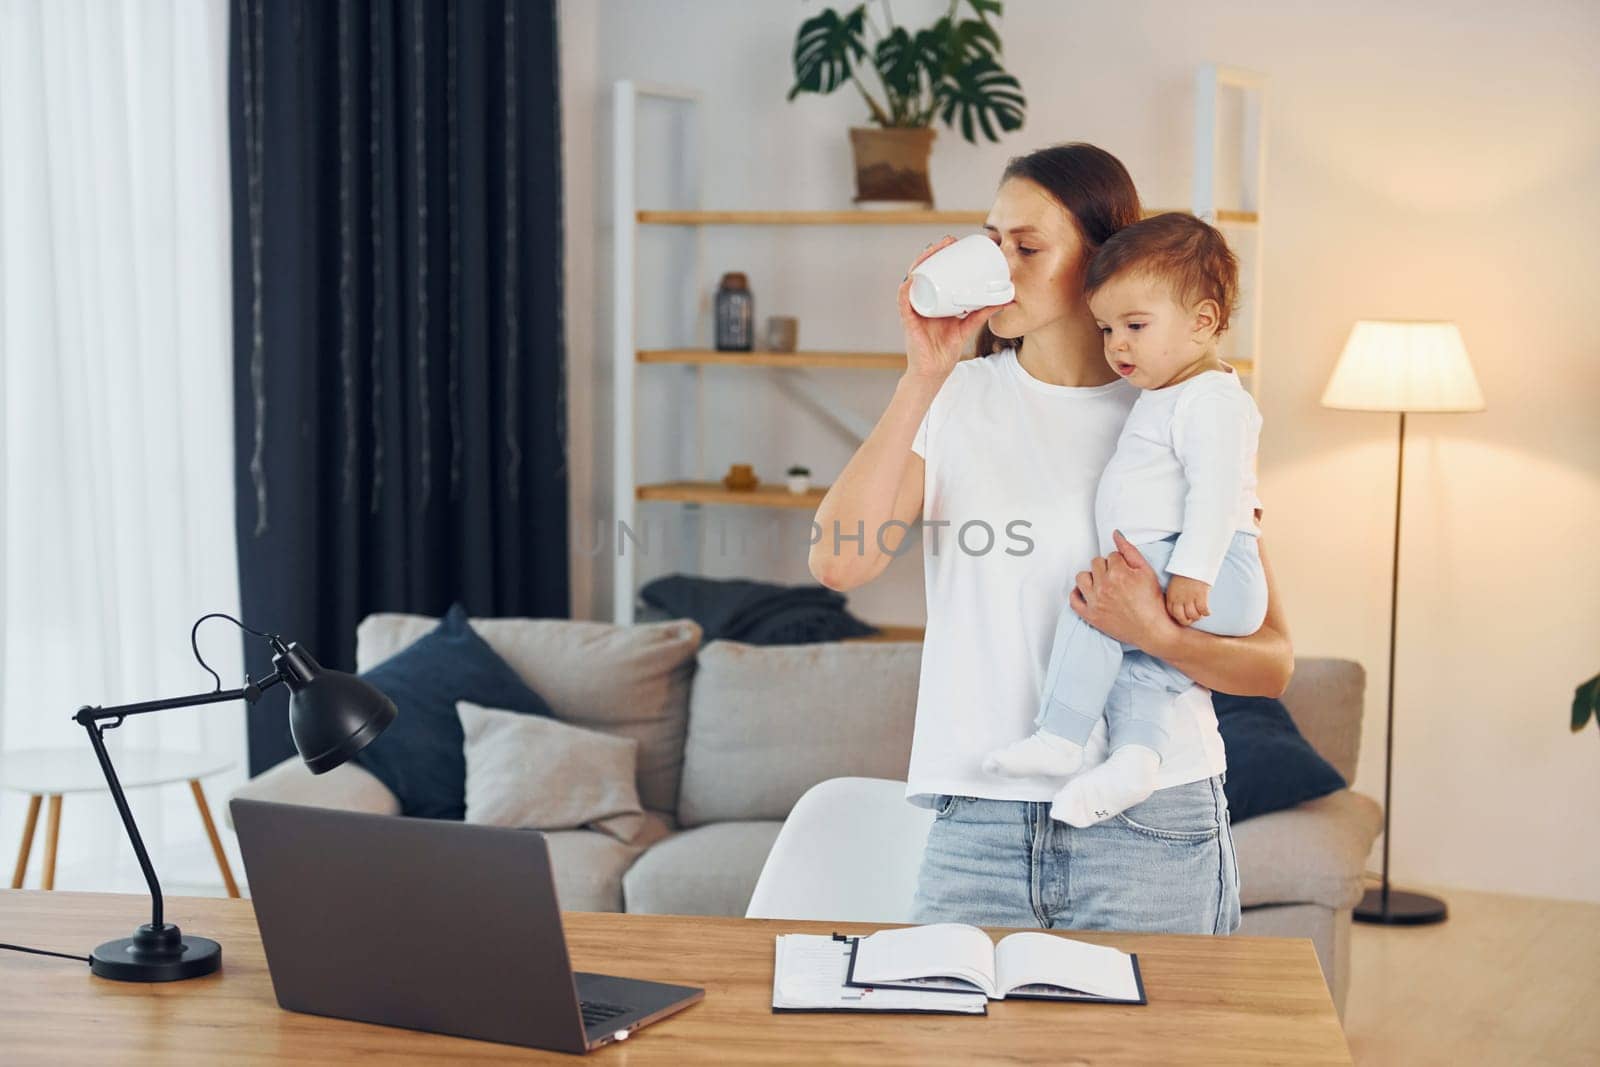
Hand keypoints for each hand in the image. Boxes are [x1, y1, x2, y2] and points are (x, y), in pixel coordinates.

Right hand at [898, 235, 1005, 381]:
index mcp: (933, 299)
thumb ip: (982, 312)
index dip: (941, 255)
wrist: (934, 371)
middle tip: (948, 241)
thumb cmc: (946, 349)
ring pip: (912, 279)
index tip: (954, 243)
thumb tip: (1004, 300)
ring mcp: (913, 308)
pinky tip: (912, 278)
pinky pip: (903, 301)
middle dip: (933, 252)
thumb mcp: (968, 325)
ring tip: (933, 251)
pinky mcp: (908, 320)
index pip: (934, 271)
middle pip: (923, 270)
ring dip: (920, 262)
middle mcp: (921, 300)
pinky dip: (906, 289)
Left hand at [1068, 531, 1179, 650]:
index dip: (1120, 562)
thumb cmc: (1153, 601)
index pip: (1111, 555)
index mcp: (1118, 573)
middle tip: (1117, 579)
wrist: (1153, 629)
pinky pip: (1073, 600)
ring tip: (1102, 584)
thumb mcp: (1147, 571)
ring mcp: (1095, 601)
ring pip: (1081, 577)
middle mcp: (1104, 586)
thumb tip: (1115, 534)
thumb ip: (1129, 551)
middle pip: (1096, 563)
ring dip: (1091, 577)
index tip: (1126, 572)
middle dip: (1106, 568)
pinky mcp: (1090, 616)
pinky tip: (1087, 592)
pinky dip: (1077, 594)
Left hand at [1165, 575, 1210, 626]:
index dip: (1179, 618)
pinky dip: (1206, 612)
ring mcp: (1189, 597)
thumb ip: (1176, 595)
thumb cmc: (1185, 573)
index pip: (1172, 613)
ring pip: (1193, 615)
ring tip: (1201, 613)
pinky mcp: (1200, 595)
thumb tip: (1181, 606)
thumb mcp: (1175, 585)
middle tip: (1194, 618)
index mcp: (1171, 596)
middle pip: (1182, 618)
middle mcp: (1179, 599)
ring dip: (1198, 616)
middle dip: (1188, 621)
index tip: (1185, 617)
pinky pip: (1203, 610)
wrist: (1193, 562)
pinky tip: (1208, 611)